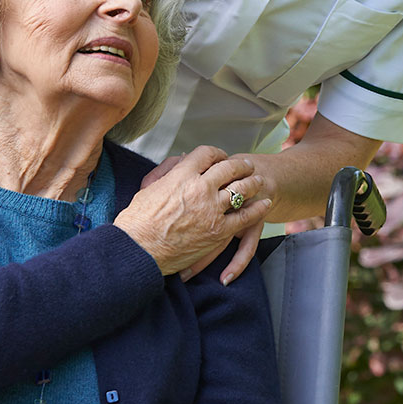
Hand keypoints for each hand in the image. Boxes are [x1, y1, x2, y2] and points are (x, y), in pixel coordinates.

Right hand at [115, 146, 270, 274]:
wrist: (139, 250)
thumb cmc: (137, 222)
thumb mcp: (148, 189)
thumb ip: (167, 172)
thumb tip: (181, 161)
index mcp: (182, 174)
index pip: (207, 153)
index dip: (217, 153)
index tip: (221, 158)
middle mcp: (200, 187)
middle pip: (229, 168)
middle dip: (240, 165)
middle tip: (246, 165)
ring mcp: (212, 209)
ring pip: (241, 188)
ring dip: (252, 182)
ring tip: (259, 180)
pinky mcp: (219, 230)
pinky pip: (246, 216)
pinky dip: (258, 208)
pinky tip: (265, 203)